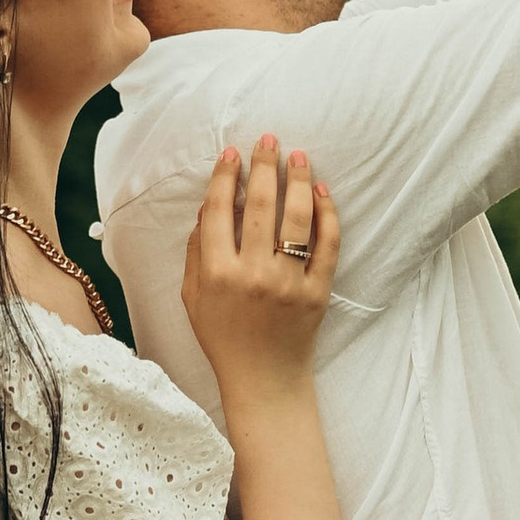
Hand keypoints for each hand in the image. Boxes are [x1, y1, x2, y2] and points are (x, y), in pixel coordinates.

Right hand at [181, 136, 338, 405]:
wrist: (263, 379)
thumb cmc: (222, 338)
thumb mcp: (192, 297)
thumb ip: (195, 252)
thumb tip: (208, 208)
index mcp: (216, 274)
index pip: (218, 211)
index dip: (223, 177)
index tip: (231, 154)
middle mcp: (252, 274)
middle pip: (258, 206)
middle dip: (263, 166)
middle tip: (268, 140)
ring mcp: (288, 283)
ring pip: (297, 219)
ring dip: (298, 180)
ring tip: (298, 157)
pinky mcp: (317, 292)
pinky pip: (327, 245)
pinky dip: (327, 215)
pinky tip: (321, 192)